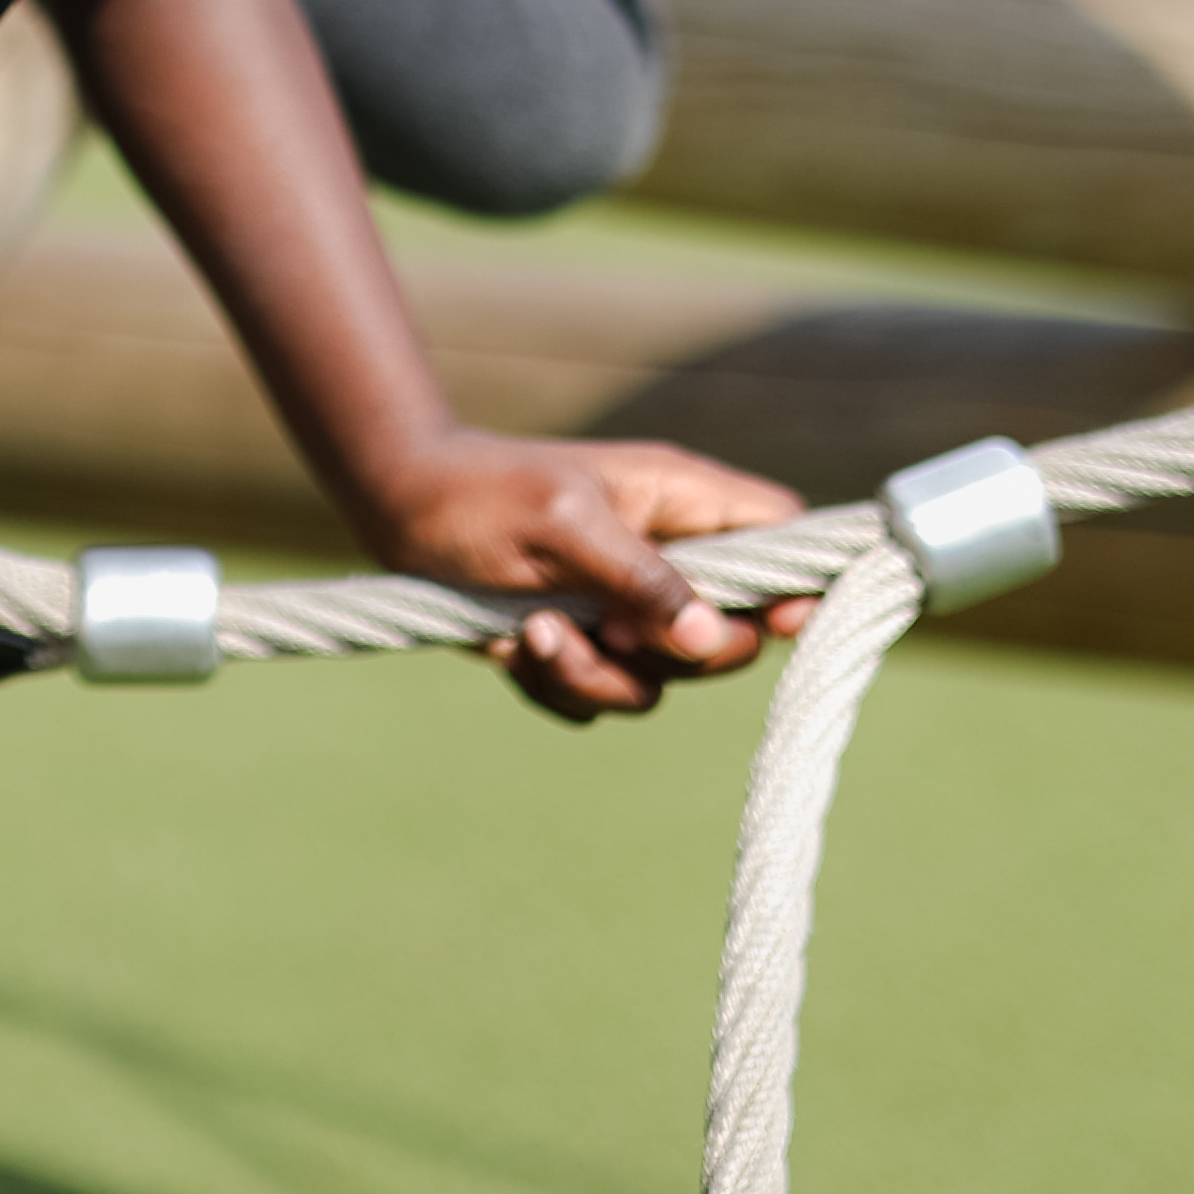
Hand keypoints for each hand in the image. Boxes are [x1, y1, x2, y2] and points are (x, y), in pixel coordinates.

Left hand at [346, 427, 810, 719]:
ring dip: (597, 673)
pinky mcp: (583, 647)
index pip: (782, 538)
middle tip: (612, 629)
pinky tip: (516, 646)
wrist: (396, 509)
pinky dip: (558, 686)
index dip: (797, 586)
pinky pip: (600, 699)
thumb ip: (640, 578)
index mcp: (681, 501)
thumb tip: (710, 636)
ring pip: (661, 681)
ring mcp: (626, 608)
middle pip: (730, 636)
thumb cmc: (482, 493)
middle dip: (672, 653)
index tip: (779, 625)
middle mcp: (667, 559)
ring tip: (539, 632)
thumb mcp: (563, 524)